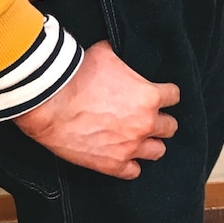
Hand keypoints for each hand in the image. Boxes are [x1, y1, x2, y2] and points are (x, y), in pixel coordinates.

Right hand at [14, 40, 178, 179]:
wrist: (50, 102)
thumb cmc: (76, 75)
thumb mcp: (106, 53)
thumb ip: (122, 56)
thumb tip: (123, 50)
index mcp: (148, 96)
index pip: (174, 96)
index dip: (166, 94)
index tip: (158, 95)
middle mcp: (145, 123)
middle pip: (170, 127)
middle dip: (160, 121)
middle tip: (147, 117)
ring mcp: (130, 147)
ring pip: (157, 151)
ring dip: (150, 143)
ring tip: (138, 138)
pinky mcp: (112, 164)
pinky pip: (133, 172)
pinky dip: (130, 164)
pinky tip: (122, 155)